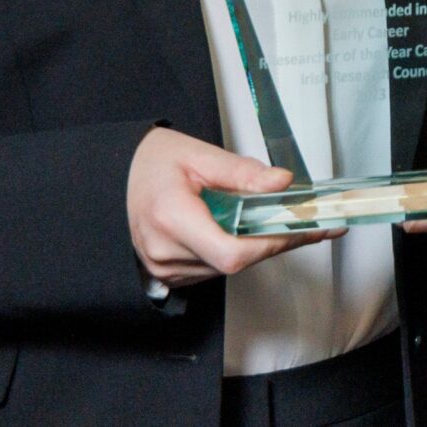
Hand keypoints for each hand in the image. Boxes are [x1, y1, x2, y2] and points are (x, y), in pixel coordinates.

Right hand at [126, 127, 339, 289]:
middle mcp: (163, 250)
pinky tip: (250, 229)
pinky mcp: (167, 272)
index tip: (300, 227)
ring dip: (256, 245)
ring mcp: (163, 266)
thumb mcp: (199, 154)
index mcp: (170, 217)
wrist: (116, 176)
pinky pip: (212, 266)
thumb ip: (243, 172)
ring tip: (281, 220)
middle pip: (234, 260)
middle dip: (274, 240)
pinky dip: (236, 248)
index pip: (231, 252)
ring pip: (226, 266)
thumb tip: (282, 183)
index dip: (270, 243)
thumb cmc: (151, 162)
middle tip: (310, 221)